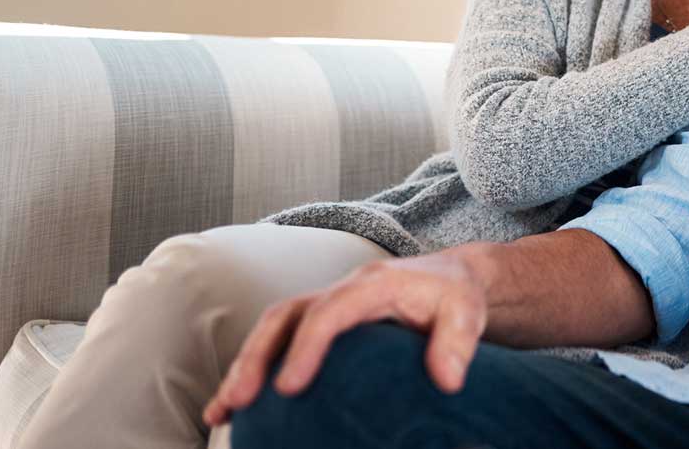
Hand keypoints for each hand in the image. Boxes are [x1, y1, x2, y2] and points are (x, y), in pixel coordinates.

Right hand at [202, 245, 492, 427]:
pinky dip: (255, 370)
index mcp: (373, 284)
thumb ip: (458, 342)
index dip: (306, 346)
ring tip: (220, 412)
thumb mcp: (468, 312)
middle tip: (236, 401)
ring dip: (244, 367)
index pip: (330, 311)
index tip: (289, 387)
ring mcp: (327, 303)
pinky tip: (237, 409)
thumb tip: (447, 380)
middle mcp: (341, 290)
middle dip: (256, 357)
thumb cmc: (457, 295)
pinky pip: (280, 340)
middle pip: (285, 315)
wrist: (454, 276)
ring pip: (273, 328)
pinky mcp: (322, 321)